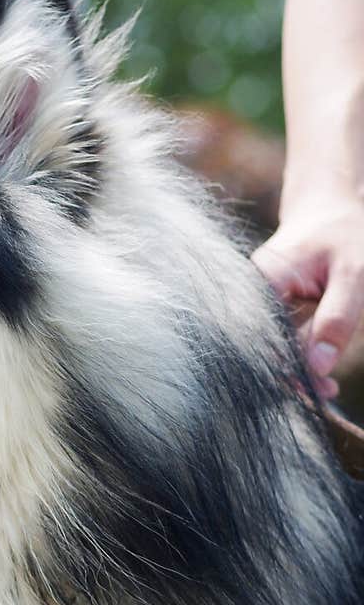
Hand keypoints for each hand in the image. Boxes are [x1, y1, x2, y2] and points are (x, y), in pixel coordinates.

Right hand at [252, 194, 363, 400]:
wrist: (330, 210)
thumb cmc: (345, 235)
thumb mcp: (353, 275)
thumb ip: (336, 319)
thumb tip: (319, 369)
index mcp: (262, 281)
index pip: (263, 337)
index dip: (285, 367)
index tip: (316, 388)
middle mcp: (251, 294)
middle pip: (262, 347)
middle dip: (293, 374)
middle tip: (327, 393)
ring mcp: (257, 303)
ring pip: (271, 347)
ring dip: (297, 369)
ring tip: (328, 388)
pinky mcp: (267, 311)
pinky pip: (277, 340)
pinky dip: (298, 357)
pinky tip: (318, 372)